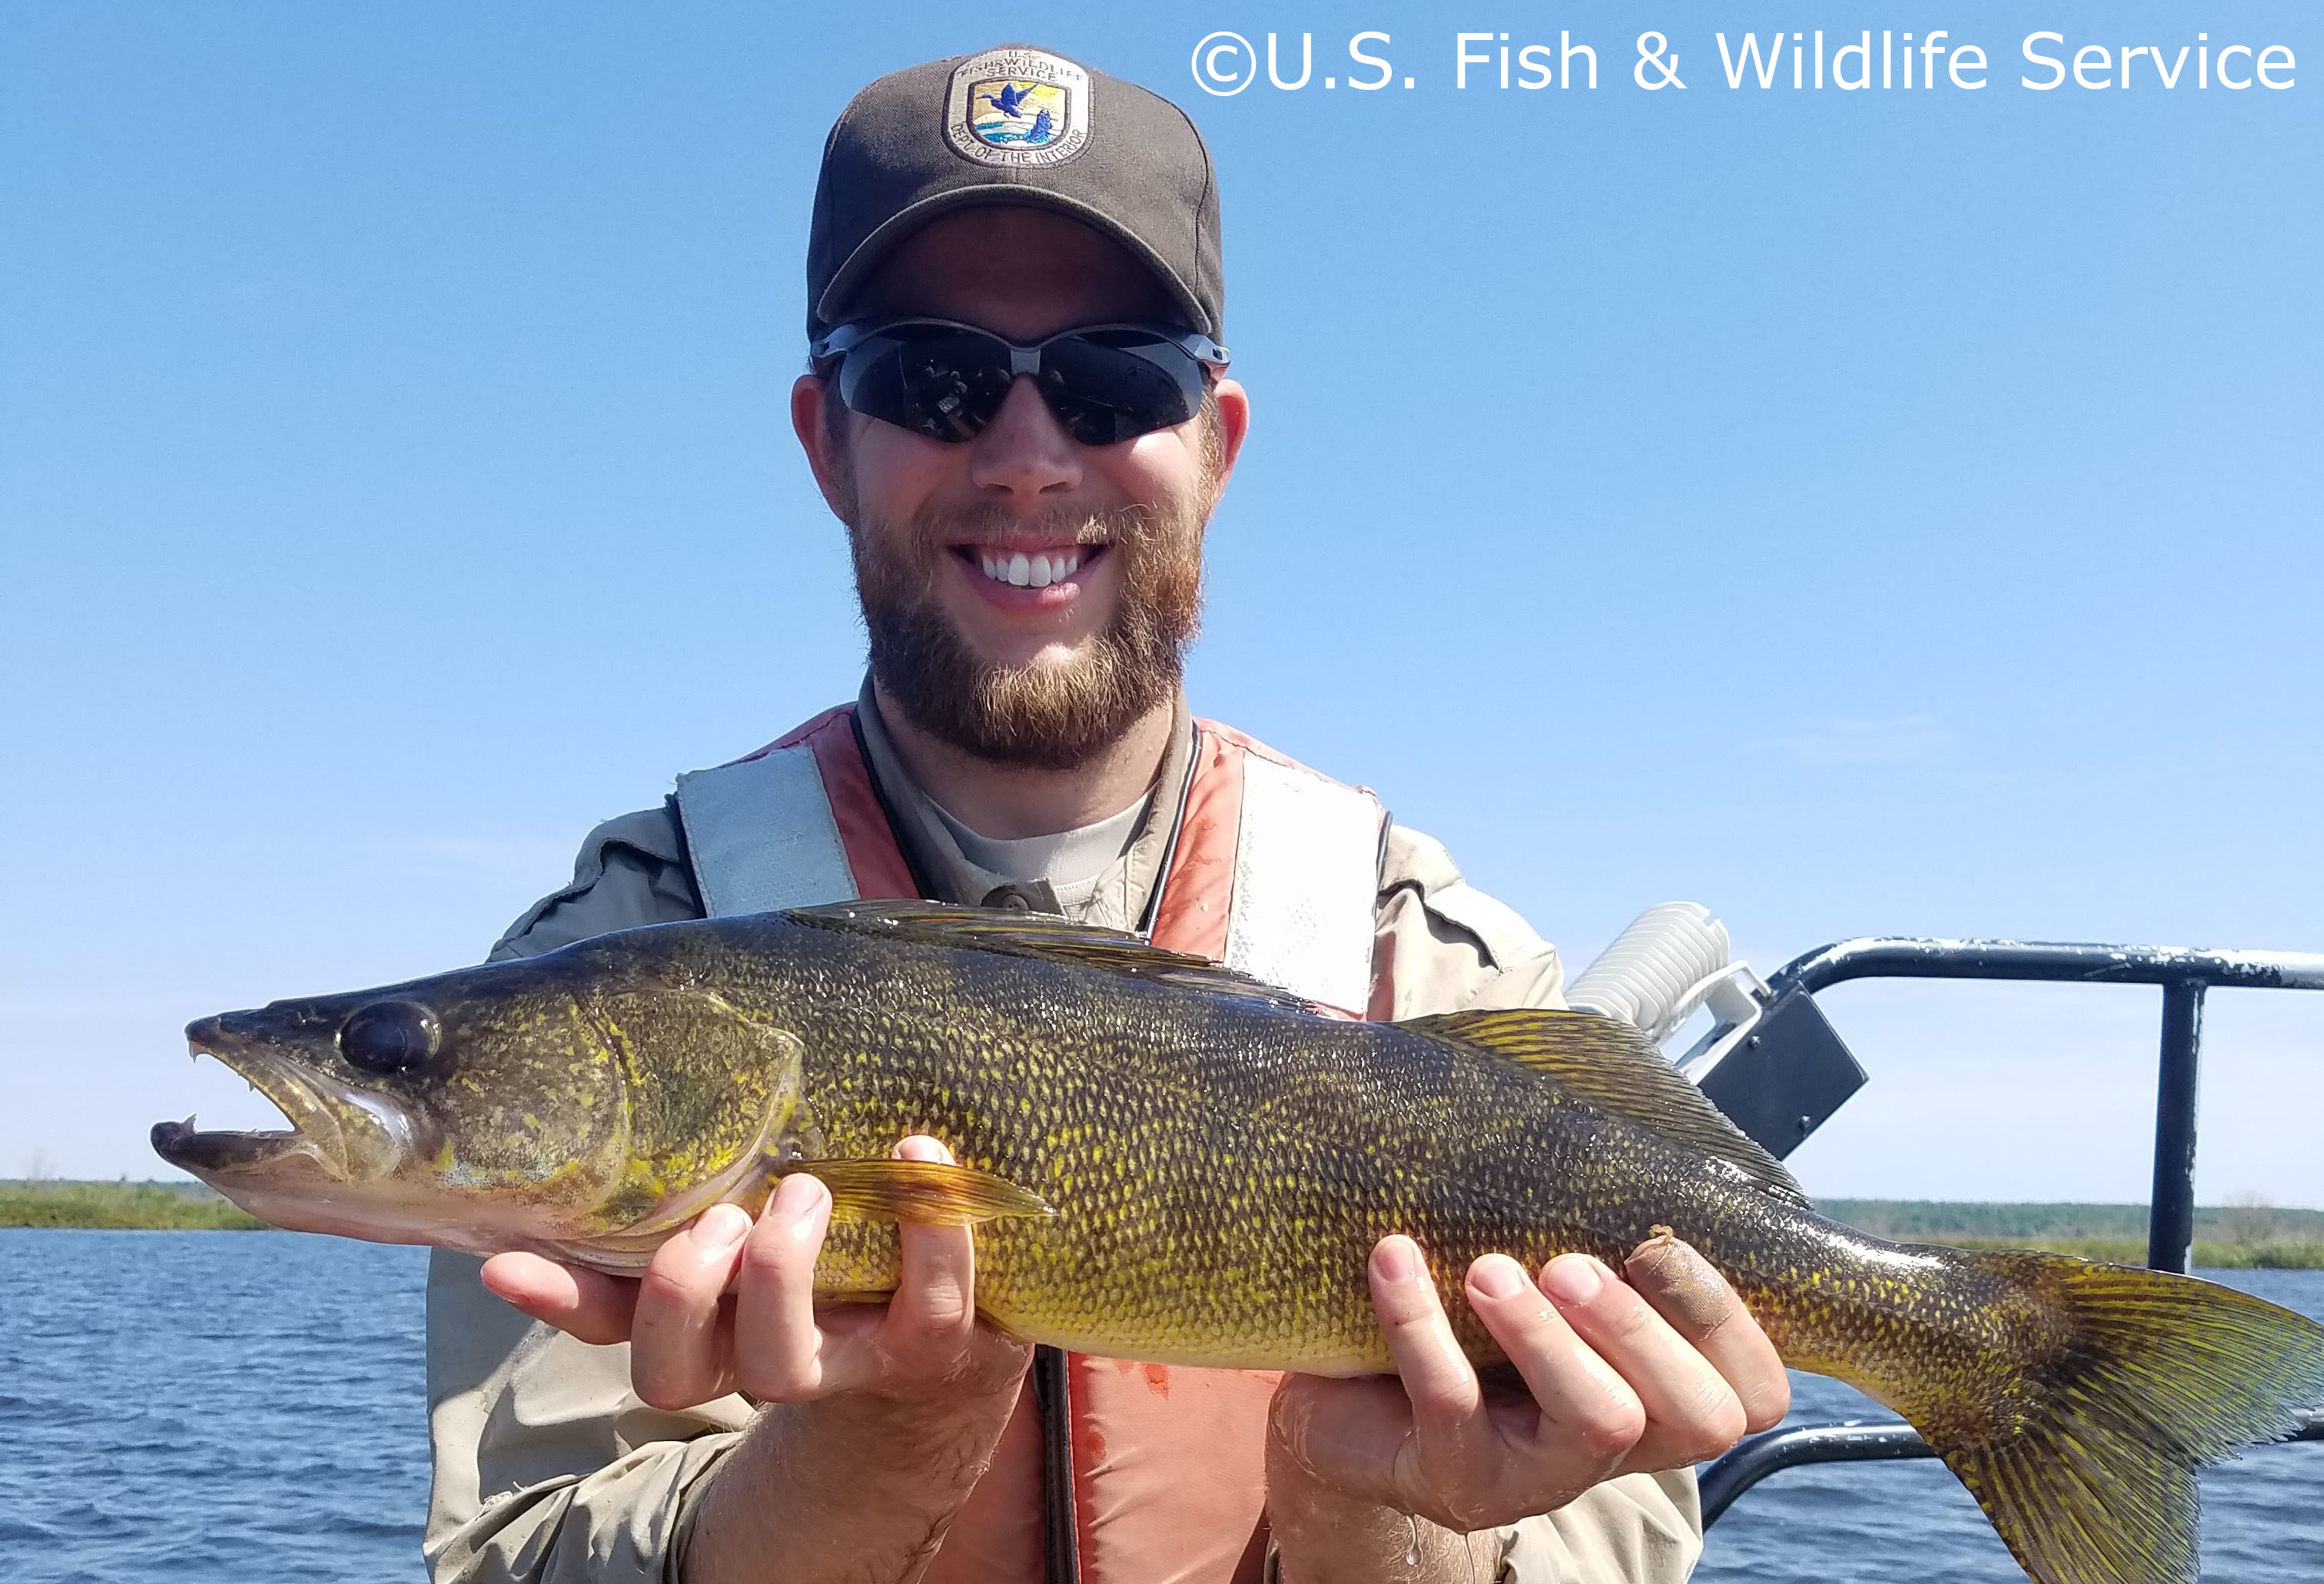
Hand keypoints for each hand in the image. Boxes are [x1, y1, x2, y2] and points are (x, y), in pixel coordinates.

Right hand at [481, 1135, 1030, 1410]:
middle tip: (724, 1212)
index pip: (606, 1321)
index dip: (557, 1300)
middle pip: (670, 1370)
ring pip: (776, 1366)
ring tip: (807, 1189)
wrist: (953, 1316)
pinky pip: (930, 1309)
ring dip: (781, 1273)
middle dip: (682, 1288)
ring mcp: (838, 1360)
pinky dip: (930, 1235)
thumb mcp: (763, 1198)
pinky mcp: (926, 1347)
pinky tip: (923, 1155)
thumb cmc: (833, 1236)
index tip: (507, 1261)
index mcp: (701, 1315)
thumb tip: (618, 1105)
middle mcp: (750, 1356)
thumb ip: (706, 1169)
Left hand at [1267, 1233, 1787, 1537]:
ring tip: (1486, 1270)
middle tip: (1569, 1262)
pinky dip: (1422, 1328)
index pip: (1755, 1389)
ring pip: (1597, 1422)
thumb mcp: (1531, 1254)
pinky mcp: (1457, 1483)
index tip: (1654, 1240)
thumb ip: (1576, 1200)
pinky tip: (1393, 1262)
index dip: (1727, 1320)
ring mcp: (1542, 1475)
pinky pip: (1454, 1409)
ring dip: (1546, 1336)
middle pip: (1700, 1417)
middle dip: (1645, 1329)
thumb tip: (1569, 1060)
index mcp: (1659, 1390)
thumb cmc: (1459, 1309)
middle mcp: (1621, 1444)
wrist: (1343, 1388)